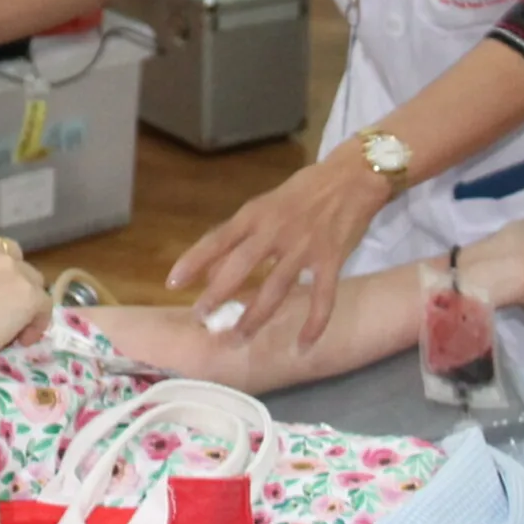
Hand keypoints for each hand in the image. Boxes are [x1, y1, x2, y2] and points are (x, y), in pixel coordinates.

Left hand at [166, 152, 392, 346]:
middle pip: (240, 267)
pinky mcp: (332, 260)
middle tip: (200, 319)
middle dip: (218, 295)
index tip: (172, 284)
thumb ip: (243, 233)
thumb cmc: (303, 191)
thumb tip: (214, 266)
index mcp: (256, 214)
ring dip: (255, 317)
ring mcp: (304, 247)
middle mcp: (276, 231)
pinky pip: (322, 298)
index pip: (218, 239)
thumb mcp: (266, 204)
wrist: (351, 178)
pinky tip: (302, 346)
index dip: (194, 261)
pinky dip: (313, 324)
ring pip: (275, 289)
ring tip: (238, 338)